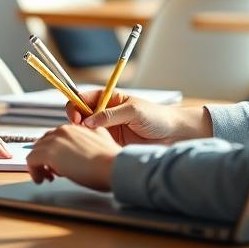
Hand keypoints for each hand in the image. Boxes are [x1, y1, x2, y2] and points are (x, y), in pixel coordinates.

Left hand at [25, 124, 120, 191]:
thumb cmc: (111, 160)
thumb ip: (88, 139)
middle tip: (51, 173)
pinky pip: (31, 160)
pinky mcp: (48, 153)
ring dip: (39, 165)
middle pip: (44, 142)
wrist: (114, 166)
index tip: (58, 164)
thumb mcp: (101, 140)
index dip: (55, 151)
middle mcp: (63, 130)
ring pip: (36, 151)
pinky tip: (41, 180)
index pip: (56, 136)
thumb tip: (82, 148)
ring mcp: (54, 140)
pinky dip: (33, 171)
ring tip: (47, 178)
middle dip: (45, 158)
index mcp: (75, 127)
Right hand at [66, 90, 210, 145]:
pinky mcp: (111, 143)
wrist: (173, 134)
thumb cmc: (157, 117)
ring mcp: (107, 128)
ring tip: (87, 140)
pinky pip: (95, 143)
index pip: (83, 98)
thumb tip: (88, 122)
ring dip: (81, 135)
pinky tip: (93, 149)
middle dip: (75, 122)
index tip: (75, 117)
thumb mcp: (133, 111)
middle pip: (80, 115)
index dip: (75, 106)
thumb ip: (110, 115)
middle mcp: (104, 113)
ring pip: (85, 131)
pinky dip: (90, 146)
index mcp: (108, 99)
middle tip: (80, 131)